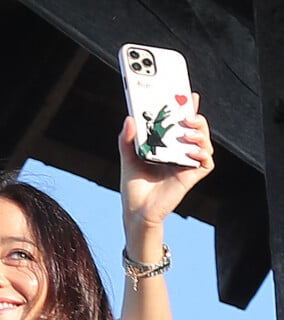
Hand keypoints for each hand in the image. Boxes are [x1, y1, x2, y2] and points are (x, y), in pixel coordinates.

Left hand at [118, 93, 213, 244]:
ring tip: (188, 130)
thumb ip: (127, 140)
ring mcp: (186, 165)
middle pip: (195, 129)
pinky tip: (191, 150)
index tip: (187, 94)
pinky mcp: (191, 177)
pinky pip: (206, 162)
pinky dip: (203, 153)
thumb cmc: (133, 187)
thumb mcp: (128, 159)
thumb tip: (129, 119)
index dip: (186, 108)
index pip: (179, 123)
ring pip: (205, 142)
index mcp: (166, 147)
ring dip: (201, 132)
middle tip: (187, 112)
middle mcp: (179, 153)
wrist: (136, 212)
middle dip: (195, 116)